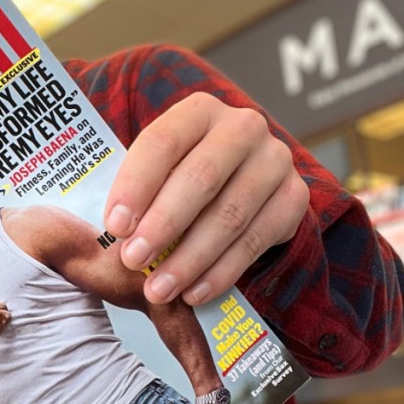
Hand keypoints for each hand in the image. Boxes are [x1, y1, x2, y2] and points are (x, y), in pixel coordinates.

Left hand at [104, 92, 309, 304]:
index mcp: (198, 111)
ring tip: (159, 288)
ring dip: (189, 259)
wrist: (240, 179)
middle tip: (133, 260)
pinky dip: (221, 272)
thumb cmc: (181, 177)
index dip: (136, 186)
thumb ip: (135, 192)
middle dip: (162, 225)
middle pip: (201, 178)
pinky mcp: (294, 197)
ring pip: (230, 215)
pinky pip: (256, 241)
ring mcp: (274, 161)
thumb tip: (109, 233)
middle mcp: (243, 128)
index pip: (162, 143)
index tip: (115, 226)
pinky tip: (194, 292)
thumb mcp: (157, 169)